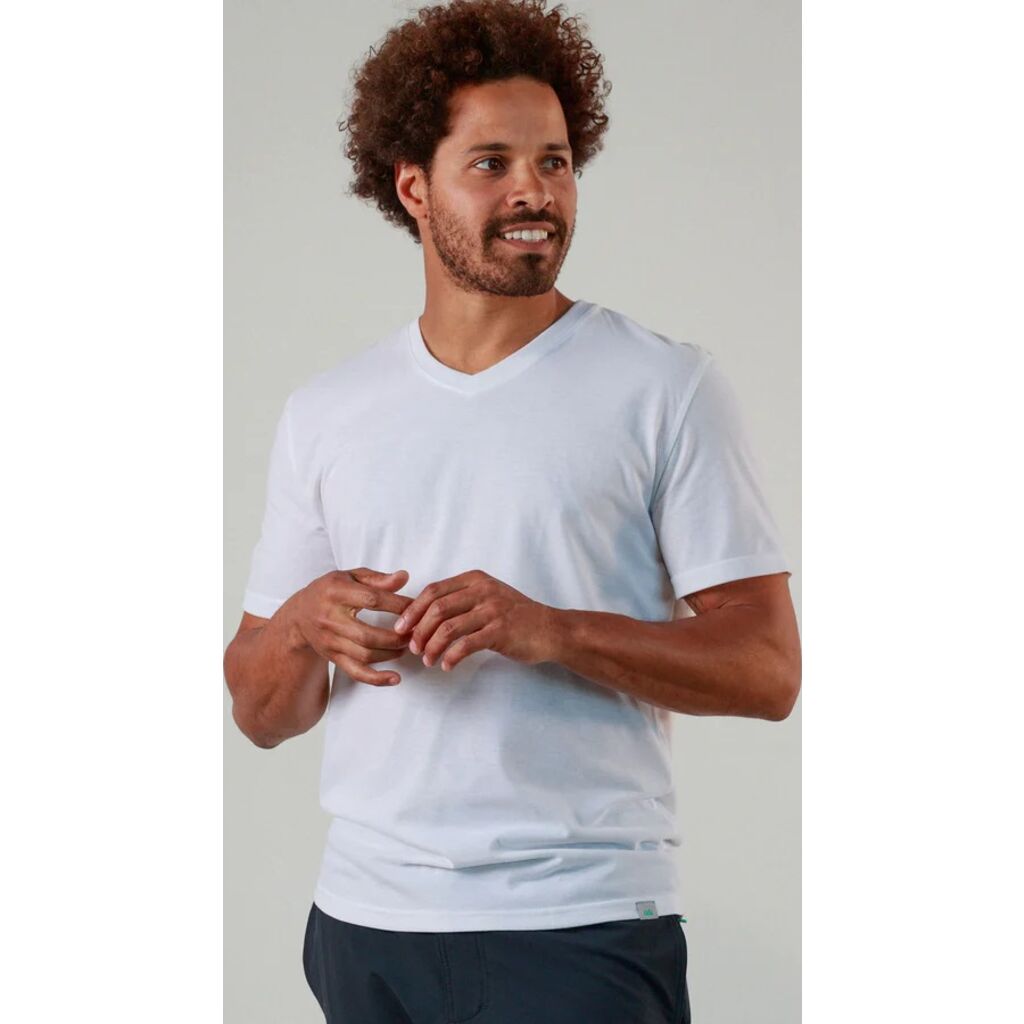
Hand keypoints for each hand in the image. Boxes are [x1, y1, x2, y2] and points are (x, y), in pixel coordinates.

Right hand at [287, 567, 413, 685]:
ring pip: (364, 655)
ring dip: (391, 654)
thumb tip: (404, 577)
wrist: (299, 614)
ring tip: (407, 645)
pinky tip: (395, 678)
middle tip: (414, 633)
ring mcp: (331, 641)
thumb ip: (377, 579)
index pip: (371, 600)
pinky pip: (356, 672)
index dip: (397, 604)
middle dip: (396, 637)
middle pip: (367, 634)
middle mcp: (330, 619)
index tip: (415, 607)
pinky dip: (376, 679)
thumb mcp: (350, 576)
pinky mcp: (332, 657)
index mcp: (336, 593)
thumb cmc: (330, 591)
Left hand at [393, 570, 559, 671]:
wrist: (550, 629)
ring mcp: (492, 610)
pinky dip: (451, 657)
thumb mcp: (487, 597)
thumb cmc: (514, 616)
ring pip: (448, 628)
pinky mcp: (500, 631)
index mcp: (475, 580)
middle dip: (419, 631)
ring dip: (432, 647)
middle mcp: (483, 591)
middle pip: (437, 609)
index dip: (413, 610)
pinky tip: (448, 666)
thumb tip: (421, 616)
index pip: (434, 591)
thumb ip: (460, 600)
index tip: (401, 628)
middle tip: (413, 648)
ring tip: (429, 660)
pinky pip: (466, 645)